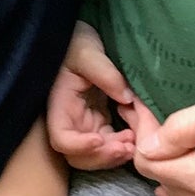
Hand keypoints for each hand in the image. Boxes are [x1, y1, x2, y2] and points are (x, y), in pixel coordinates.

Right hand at [46, 22, 139, 170]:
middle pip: (78, 155)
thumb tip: (126, 99)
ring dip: (113, 156)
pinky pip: (108, 144)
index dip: (79, 146)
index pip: (61, 138)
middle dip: (102, 156)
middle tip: (125, 147)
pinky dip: (120, 147)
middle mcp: (70, 120)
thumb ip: (105, 73)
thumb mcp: (88, 51)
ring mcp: (85, 123)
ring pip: (94, 155)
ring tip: (133, 144)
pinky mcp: (99, 122)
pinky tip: (134, 137)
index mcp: (60, 105)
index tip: (99, 139)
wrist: (82, 38)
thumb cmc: (78, 41)